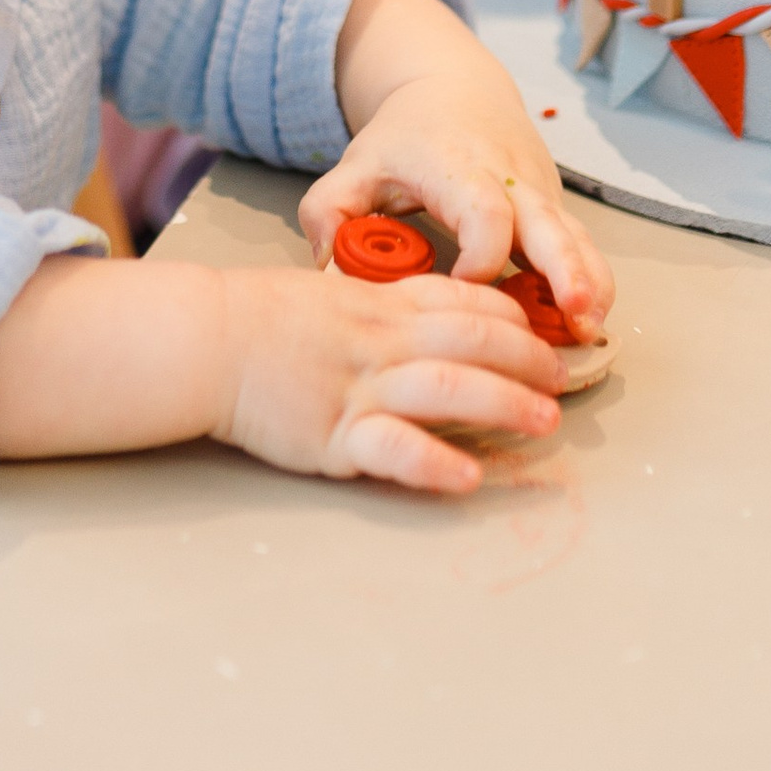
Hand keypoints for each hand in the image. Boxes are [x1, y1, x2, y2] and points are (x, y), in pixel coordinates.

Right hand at [0, 245, 561, 498]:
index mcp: (383, 303)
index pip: (467, 303)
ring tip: (543, 425)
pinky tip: (468, 477)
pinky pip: (394, 447)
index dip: (517, 322)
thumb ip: (387, 308)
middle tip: (563, 383)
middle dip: (529, 363)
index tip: (548, 338)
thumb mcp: (334, 293)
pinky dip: (435, 462)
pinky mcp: (334, 434)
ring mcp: (360, 386)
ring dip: (504, 405)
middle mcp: (382, 340)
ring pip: (448, 387)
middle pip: (474, 341)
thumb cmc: (266, 319)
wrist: (207, 339)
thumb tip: (439, 324)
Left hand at [307, 0, 614, 337]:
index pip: (483, 209)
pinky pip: (579, 242)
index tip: (465, 286)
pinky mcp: (553, 205)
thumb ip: (329, 215)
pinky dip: (590, 277)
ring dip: (588, 280)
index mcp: (455, 166)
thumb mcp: (355, 166)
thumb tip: (331, 278)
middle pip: (546, 222)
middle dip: (564, 269)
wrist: (454, 87)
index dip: (481, 252)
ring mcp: (537, 191)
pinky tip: (590, 319)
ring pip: (574, 235)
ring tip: (591, 327)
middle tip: (575, 313)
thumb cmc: (404, 136)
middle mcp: (507, 176)